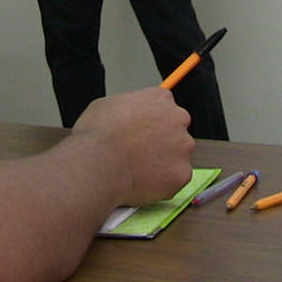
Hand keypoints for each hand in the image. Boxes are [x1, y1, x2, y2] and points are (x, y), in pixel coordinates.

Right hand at [72, 87, 193, 205]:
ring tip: (137, 169)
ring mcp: (183, 147)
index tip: (145, 130)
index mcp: (160, 98)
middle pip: (176, 130)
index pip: (165, 107)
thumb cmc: (98, 134)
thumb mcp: (109, 104)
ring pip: (178, 156)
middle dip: (163, 141)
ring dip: (163, 162)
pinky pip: (175, 178)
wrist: (98, 163)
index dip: (153, 121)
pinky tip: (141, 181)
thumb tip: (130, 113)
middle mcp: (177, 119)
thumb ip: (130, 107)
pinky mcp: (182, 173)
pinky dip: (162, 182)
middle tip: (141, 152)